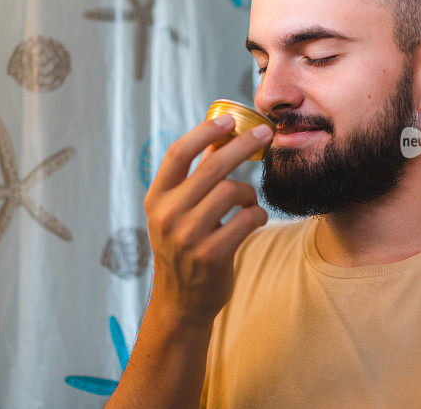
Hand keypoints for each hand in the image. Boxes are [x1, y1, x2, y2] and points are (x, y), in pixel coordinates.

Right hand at [144, 114, 273, 324]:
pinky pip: (247, 219)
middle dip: (242, 145)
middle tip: (264, 134)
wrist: (181, 301)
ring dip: (249, 192)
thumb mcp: (177, 212)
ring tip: (248, 201)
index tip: (228, 118)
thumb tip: (218, 138)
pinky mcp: (211, 255)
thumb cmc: (184, 248)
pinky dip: (257, 214)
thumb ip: (194, 178)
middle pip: (212, 166)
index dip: (204, 132)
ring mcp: (188, 236)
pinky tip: (254, 219)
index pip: (177, 153)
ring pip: (232, 191)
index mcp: (157, 198)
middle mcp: (168, 214)